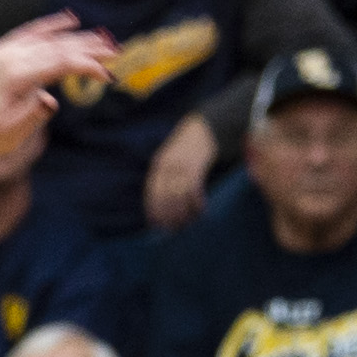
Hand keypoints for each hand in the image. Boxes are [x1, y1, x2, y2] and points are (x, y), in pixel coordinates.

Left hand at [0, 13, 117, 158]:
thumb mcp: (12, 131)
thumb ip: (33, 115)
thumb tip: (51, 100)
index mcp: (15, 77)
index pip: (59, 64)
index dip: (87, 66)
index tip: (108, 76)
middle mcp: (10, 58)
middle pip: (57, 47)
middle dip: (89, 49)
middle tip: (116, 52)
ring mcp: (5, 52)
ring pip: (48, 39)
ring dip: (77, 38)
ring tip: (104, 39)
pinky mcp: (2, 51)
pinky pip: (30, 32)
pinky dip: (50, 25)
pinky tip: (71, 19)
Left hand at [144, 115, 218, 230]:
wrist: (204, 128)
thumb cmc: (188, 147)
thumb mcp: (170, 158)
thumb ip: (166, 175)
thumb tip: (165, 201)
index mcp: (159, 165)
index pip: (151, 193)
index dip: (153, 210)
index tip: (156, 224)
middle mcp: (167, 166)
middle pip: (164, 197)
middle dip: (168, 215)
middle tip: (174, 229)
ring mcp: (181, 166)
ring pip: (178, 195)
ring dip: (183, 212)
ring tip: (188, 223)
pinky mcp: (196, 166)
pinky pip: (194, 189)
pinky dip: (196, 202)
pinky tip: (200, 210)